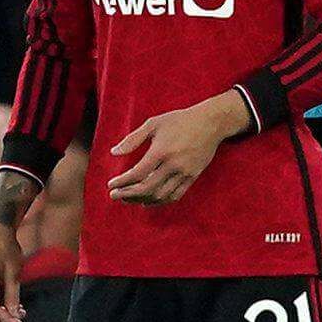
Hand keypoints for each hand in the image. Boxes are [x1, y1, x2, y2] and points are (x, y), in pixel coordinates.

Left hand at [108, 91, 248, 204]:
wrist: (210, 123)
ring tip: (128, 199)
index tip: (111, 184)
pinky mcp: (193, 177)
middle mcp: (173, 165)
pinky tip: (148, 200)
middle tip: (114, 195)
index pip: (137, 173)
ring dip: (141, 200)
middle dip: (127, 195)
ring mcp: (184, 173)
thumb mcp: (153, 124)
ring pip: (160, 195)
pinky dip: (160, 201)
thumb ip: (132, 139)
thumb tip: (113, 152)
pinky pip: (175, 196)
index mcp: (161, 151)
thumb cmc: (179, 120)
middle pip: (147, 188)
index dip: (122, 182)